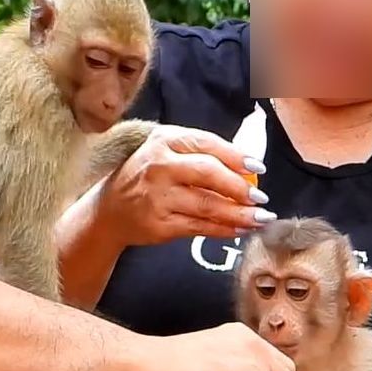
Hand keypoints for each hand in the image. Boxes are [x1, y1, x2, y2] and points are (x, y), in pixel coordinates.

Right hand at [96, 124, 274, 245]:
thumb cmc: (146, 177)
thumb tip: (247, 166)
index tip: (258, 168)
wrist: (109, 210)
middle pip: (209, 174)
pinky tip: (240, 230)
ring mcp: (158, 197)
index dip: (236, 156)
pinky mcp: (160, 224)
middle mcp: (159, 167)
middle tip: (261, 198)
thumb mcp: (165, 152)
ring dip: (240, 214)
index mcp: (164, 141)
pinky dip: (224, 229)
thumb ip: (199, 153)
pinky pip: (200, 227)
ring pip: (208, 205)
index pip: (206, 144)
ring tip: (260, 218)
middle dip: (240, 187)